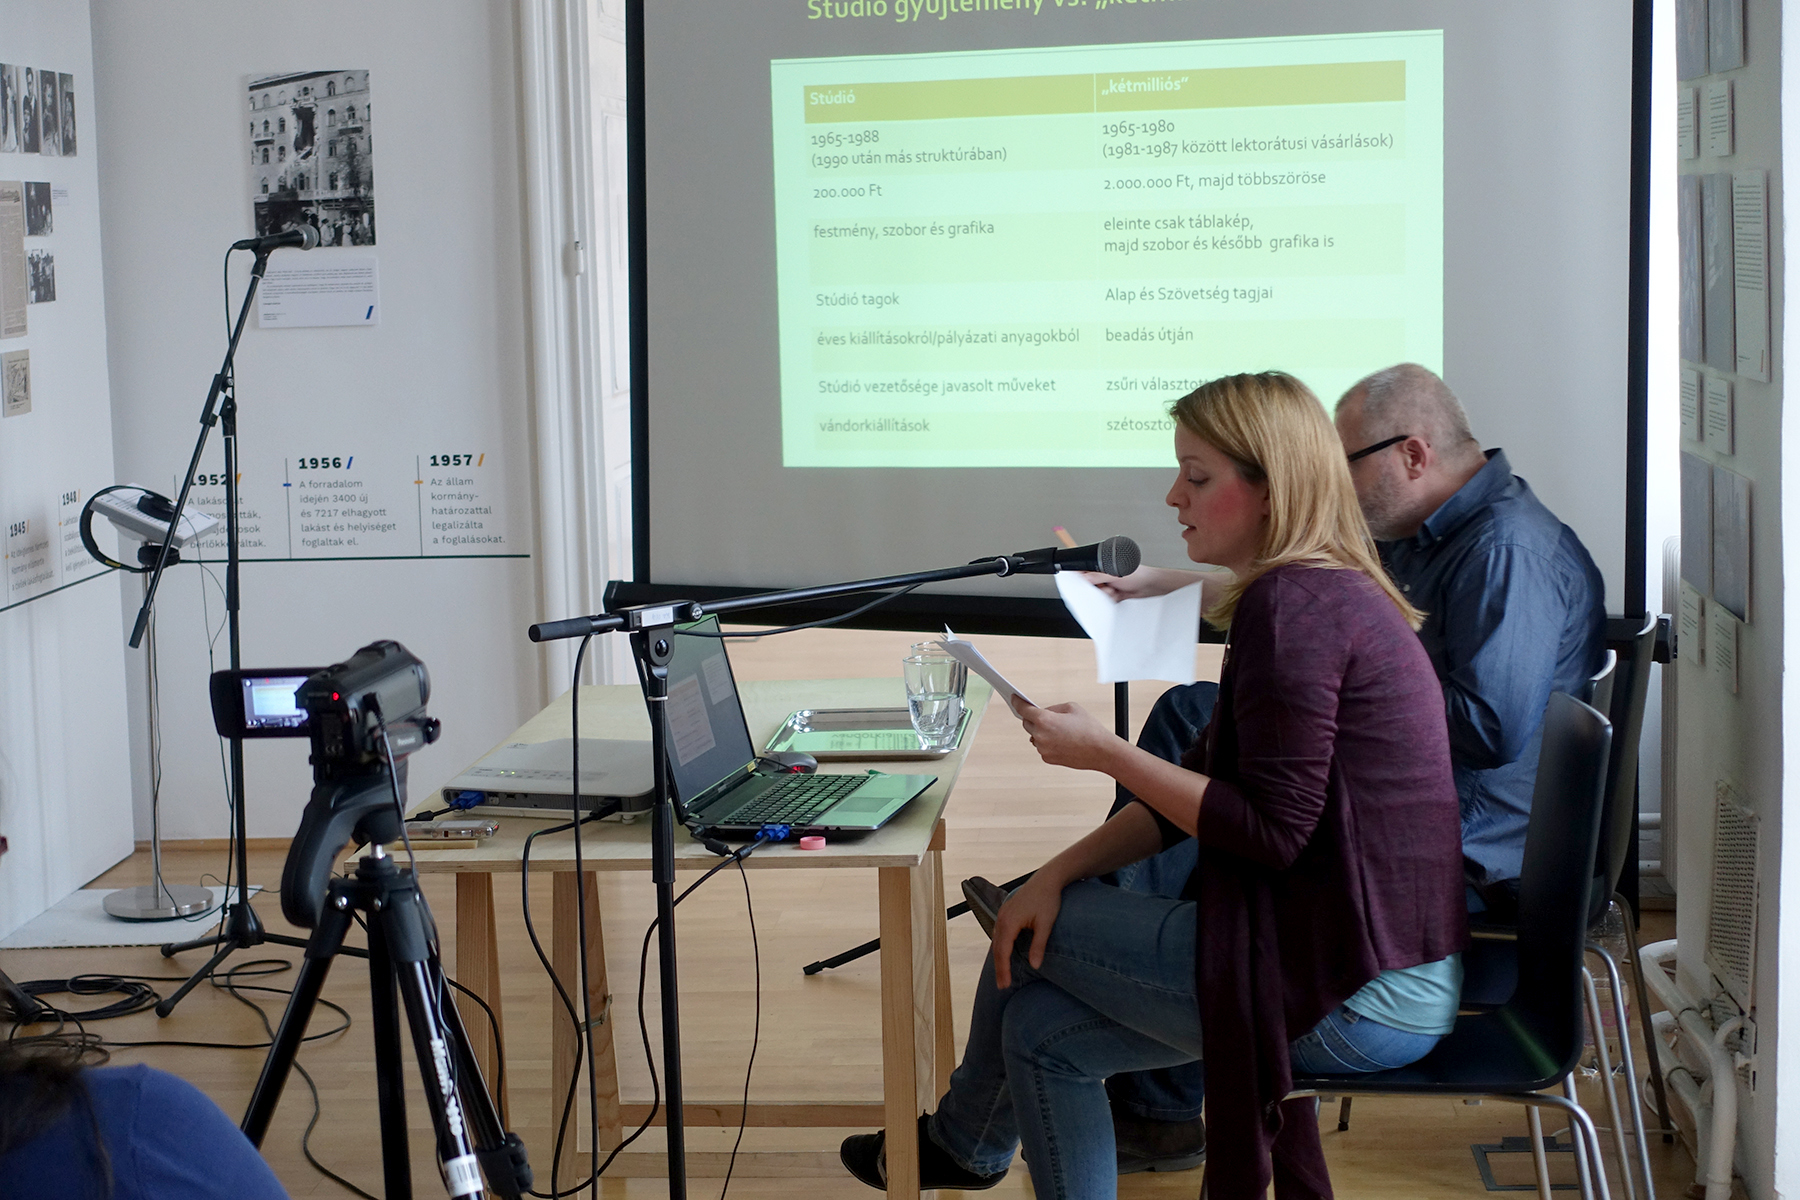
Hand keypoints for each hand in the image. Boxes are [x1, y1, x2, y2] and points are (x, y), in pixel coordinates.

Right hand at [992, 869, 1065, 987]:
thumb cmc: (1048, 900)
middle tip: (1002, 986)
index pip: (1003, 951)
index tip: (1005, 984)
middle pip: (996, 948)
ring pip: (996, 940)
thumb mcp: (1046, 924)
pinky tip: (1005, 954)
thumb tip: (1035, 966)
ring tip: (1003, 974)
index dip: (1003, 969)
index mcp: (1009, 922)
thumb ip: (1039, 945)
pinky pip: (999, 933)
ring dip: (999, 958)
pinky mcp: (1006, 912)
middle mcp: (1002, 918)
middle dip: (999, 968)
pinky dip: (1000, 947)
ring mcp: (1002, 914)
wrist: (1047, 879)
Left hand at [1017, 700, 1120, 772]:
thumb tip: (1042, 712)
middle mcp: (1040, 735)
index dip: (1017, 702)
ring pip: (1034, 736)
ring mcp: (1042, 748)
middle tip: (1043, 716)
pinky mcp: (1047, 758)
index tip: (1014, 699)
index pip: (1023, 709)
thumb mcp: (1071, 708)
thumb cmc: (1089, 728)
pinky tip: (1061, 740)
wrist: (1100, 750)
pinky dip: (1047, 742)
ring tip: (1058, 730)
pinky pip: (1042, 747)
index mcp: (1044, 719)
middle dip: (1033, 718)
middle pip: (1027, 723)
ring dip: (1041, 732)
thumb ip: (1053, 708)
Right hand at [1086, 565, 1202, 601]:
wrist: (1150, 588)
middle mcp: (1104, 576)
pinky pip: (1103, 601)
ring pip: (1096, 594)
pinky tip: (1116, 596)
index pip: (1086, 570)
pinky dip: (1108, 600)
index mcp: (1103, 566)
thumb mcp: (1115, 573)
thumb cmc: (1138, 574)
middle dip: (1095, 588)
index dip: (1081, 576)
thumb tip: (1085, 577)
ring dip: (1103, 594)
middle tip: (1104, 586)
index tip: (1080, 582)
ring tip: (1113, 591)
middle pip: (1089, 584)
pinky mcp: (1112, 596)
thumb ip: (1098, 576)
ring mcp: (1108, 586)